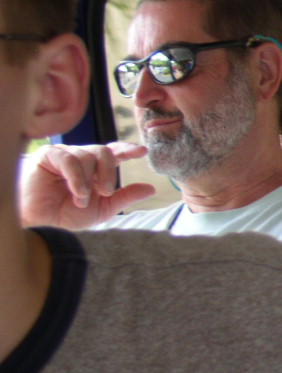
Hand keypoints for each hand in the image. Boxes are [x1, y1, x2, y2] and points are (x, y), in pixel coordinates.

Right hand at [21, 142, 156, 228]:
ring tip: (81, 200)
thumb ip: (125, 197)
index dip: (128, 149)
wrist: (39, 222)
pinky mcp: (50, 156)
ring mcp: (67, 155)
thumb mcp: (102, 209)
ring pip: (88, 155)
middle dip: (109, 172)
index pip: (115, 152)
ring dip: (88, 181)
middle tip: (105, 191)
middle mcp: (83, 158)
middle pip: (105, 152)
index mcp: (97, 169)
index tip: (142, 151)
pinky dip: (77, 177)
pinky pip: (70, 159)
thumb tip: (152, 188)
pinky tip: (77, 193)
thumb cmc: (66, 215)